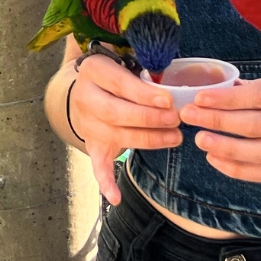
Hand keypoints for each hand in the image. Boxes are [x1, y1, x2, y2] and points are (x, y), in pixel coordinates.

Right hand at [68, 55, 183, 205]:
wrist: (89, 89)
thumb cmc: (119, 73)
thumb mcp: (127, 62)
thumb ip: (147, 69)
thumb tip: (176, 86)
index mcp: (94, 70)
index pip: (119, 83)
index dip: (144, 94)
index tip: (169, 101)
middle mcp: (84, 96)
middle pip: (115, 112)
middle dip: (149, 119)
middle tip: (176, 120)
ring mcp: (86, 123)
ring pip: (115, 135)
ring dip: (148, 140)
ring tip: (175, 137)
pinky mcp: (91, 144)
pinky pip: (97, 166)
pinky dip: (106, 183)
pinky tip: (116, 198)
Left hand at [179, 76, 260, 181]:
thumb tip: (222, 86)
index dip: (229, 98)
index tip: (201, 96)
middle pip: (256, 126)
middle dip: (218, 121)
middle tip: (189, 115)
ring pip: (258, 154)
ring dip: (224, 148)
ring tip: (199, 139)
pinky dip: (237, 170)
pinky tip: (215, 159)